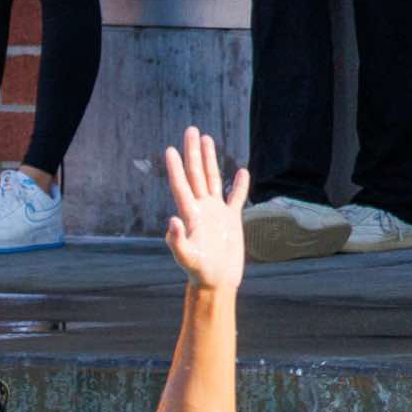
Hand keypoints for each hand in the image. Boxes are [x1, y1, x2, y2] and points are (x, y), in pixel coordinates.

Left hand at [164, 126, 246, 291]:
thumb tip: (172, 220)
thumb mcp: (187, 258)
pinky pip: (236, 197)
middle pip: (196, 174)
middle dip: (193, 153)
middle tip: (191, 130)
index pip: (181, 186)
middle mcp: (201, 209)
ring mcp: (215, 213)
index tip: (170, 149)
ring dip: (210, 159)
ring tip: (207, 139)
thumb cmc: (200, 272)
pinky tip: (242, 171)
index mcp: (190, 215)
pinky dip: (240, 185)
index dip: (176, 168)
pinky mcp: (230, 219)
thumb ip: (177, 241)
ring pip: (212, 179)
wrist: (216, 282)